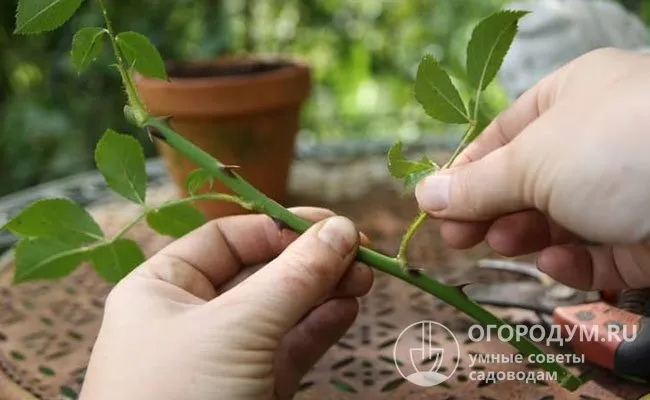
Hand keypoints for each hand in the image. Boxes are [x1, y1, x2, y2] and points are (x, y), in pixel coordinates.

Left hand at [79, 208, 372, 399]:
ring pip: (281, 311)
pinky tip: (347, 309)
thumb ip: (293, 276)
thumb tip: (341, 228)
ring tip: (364, 278)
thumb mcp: (235, 327)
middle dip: (311, 260)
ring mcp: (224, 356)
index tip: (331, 224)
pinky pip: (290, 349)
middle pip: (260, 272)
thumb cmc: (180, 394)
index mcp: (161, 289)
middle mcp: (190, 317)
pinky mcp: (251, 390)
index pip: (226, 238)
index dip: (279, 227)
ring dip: (324, 292)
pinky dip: (320, 328)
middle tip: (359, 252)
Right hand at [415, 48, 649, 289]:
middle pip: (525, 181)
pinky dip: (571, 259)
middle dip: (489, 210)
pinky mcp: (644, 236)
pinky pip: (593, 249)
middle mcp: (596, 140)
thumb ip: (476, 184)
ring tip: (504, 244)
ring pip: (555, 219)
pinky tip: (557, 260)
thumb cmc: (619, 149)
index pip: (501, 137)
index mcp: (571, 98)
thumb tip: (424, 194)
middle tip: (456, 238)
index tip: (434, 207)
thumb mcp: (532, 160)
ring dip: (524, 235)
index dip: (464, 173)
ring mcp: (622, 189)